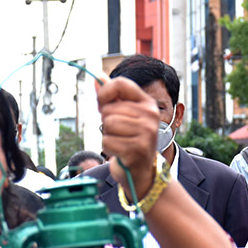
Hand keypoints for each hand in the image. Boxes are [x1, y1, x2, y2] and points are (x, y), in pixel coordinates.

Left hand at [96, 76, 158, 196]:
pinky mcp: (137, 150)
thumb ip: (110, 96)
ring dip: (108, 135)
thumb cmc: (129, 139)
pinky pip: (107, 141)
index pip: (120, 84)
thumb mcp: (122, 115)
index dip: (104, 93)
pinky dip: (109, 148)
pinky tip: (120, 151)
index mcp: (147, 103)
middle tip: (118, 132)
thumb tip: (97, 77)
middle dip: (106, 122)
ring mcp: (146, 133)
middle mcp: (150, 115)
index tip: (102, 105)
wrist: (141, 171)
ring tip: (120, 141)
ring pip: (108, 124)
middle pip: (109, 109)